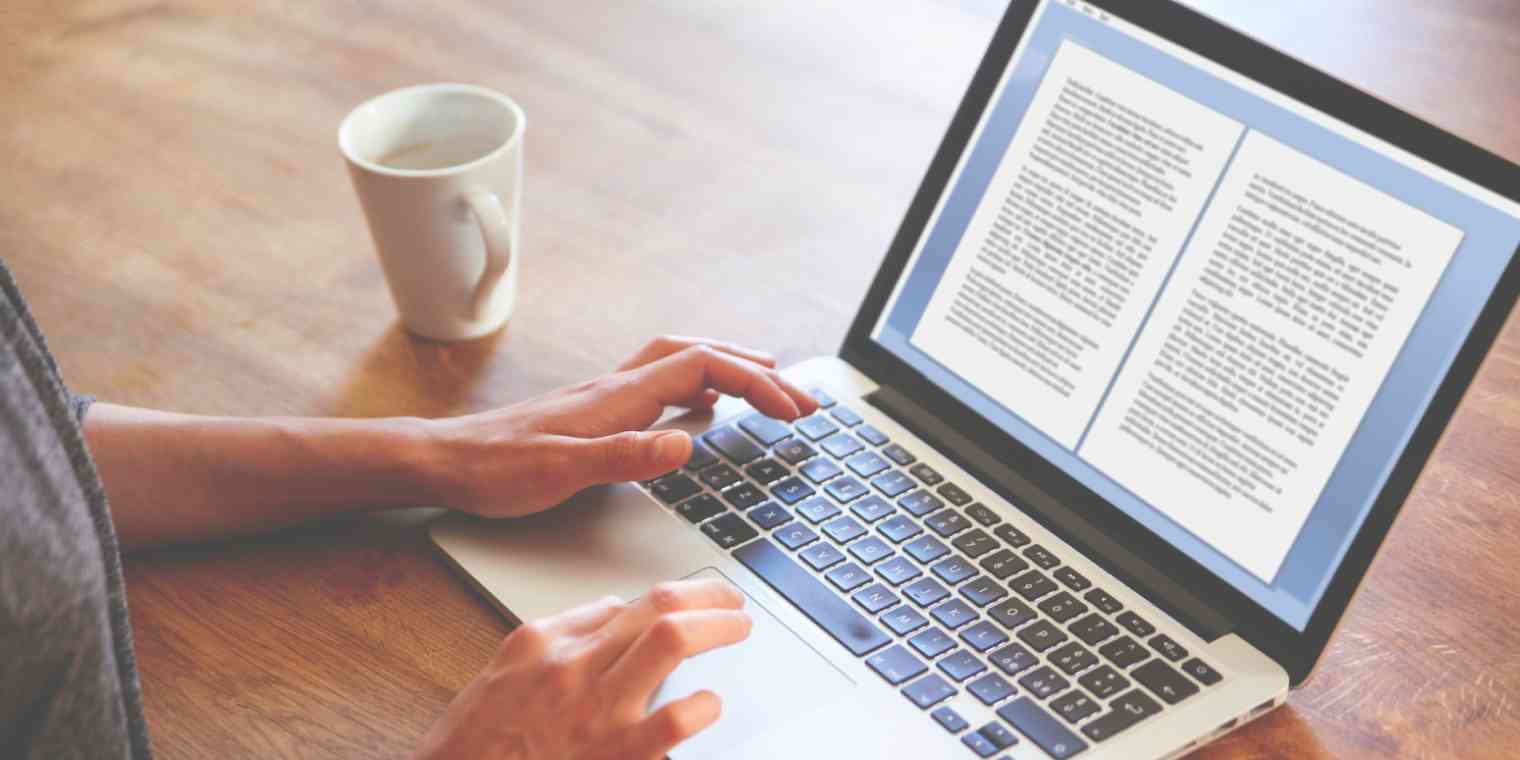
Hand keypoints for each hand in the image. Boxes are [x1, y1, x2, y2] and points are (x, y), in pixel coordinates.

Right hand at [413, 578, 752, 759]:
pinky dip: (701, 706)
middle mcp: (573, 665)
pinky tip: (710, 703)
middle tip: (731, 598)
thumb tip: (611, 611)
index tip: (692, 599)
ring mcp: (597, 709)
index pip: (623, 603)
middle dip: (706, 594)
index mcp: (544, 642)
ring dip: (716, 626)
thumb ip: (558, 637)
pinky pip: (673, 720)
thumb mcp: (504, 673)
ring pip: (669, 640)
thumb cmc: (474, 745)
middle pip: (656, 607)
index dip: (670, 597)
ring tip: (737, 627)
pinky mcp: (616, 754)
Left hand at [424, 336, 816, 516]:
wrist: (444, 461)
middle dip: (757, 370)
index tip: (793, 412)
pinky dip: (697, 386)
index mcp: (618, 397)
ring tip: (766, 388)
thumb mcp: (561, 472)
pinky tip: (701, 409)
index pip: (705, 368)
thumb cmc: (495, 469)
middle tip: (799, 397)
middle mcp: (616, 387)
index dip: (757, 384)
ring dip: (729, 369)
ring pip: (682, 363)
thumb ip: (625, 457)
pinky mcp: (595, 412)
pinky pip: (662, 384)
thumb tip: (686, 444)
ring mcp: (606, 397)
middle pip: (701, 354)